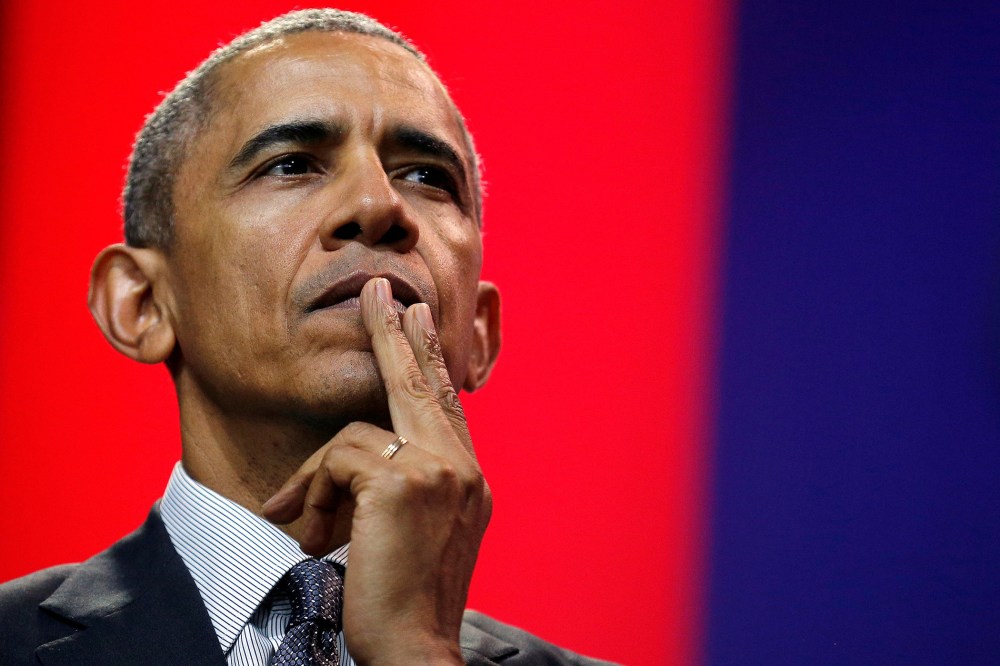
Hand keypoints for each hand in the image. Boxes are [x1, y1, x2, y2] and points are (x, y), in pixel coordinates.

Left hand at [262, 277, 490, 664]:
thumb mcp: (422, 533)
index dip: (428, 357)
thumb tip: (373, 452)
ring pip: (357, 432)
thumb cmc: (406, 598)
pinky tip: (311, 534)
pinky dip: (313, 493)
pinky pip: (338, 458)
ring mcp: (438, 469)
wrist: (414, 647)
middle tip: (380, 290)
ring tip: (300, 522)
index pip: (446, 403)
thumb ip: (414, 485)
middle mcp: (461, 466)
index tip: (415, 318)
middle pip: (421, 382)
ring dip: (317, 478)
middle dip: (396, 332)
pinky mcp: (404, 480)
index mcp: (469, 478)